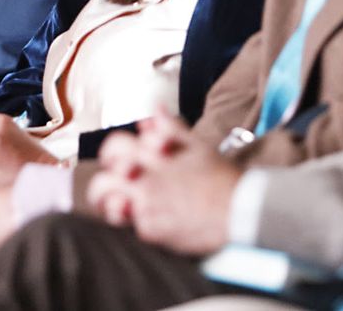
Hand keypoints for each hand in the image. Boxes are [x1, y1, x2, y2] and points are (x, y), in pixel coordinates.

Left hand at [91, 111, 238, 256]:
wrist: (241, 210)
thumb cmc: (222, 178)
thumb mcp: (197, 145)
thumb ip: (170, 127)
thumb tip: (153, 111)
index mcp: (153, 155)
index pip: (114, 146)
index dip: (111, 153)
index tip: (116, 160)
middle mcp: (145, 180)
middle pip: (102, 183)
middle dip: (102, 188)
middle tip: (113, 190)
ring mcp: (147, 207)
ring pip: (110, 208)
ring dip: (114, 208)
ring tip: (124, 209)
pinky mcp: (154, 231)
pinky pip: (136, 228)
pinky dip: (143, 224)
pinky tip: (157, 220)